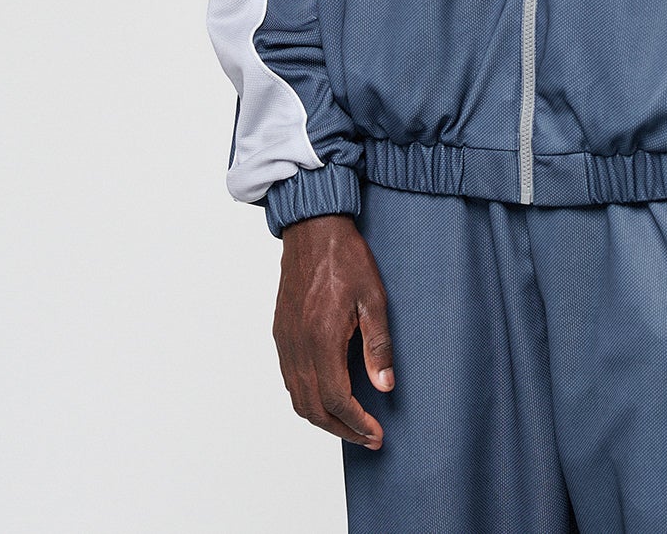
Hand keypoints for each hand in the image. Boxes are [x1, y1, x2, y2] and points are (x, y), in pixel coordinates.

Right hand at [273, 214, 393, 447]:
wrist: (313, 229)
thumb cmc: (346, 258)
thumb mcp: (374, 298)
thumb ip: (378, 344)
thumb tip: (385, 386)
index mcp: (322, 339)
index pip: (336, 399)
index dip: (357, 424)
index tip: (376, 435)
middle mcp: (298, 346)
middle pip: (313, 408)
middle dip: (341, 430)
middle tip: (368, 438)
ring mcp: (285, 341)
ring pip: (297, 398)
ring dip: (322, 418)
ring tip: (350, 424)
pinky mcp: (280, 333)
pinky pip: (289, 379)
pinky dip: (307, 398)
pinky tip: (327, 396)